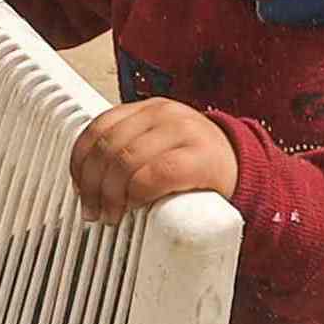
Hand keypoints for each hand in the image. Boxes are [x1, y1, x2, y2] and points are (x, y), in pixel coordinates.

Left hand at [71, 98, 240, 217]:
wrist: (245, 170)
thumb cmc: (197, 165)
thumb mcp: (160, 146)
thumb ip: (129, 150)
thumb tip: (85, 182)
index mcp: (149, 108)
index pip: (99, 127)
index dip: (80, 161)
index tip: (78, 187)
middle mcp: (164, 113)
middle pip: (108, 147)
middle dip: (92, 184)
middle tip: (93, 210)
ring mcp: (183, 132)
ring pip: (125, 161)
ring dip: (110, 194)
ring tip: (112, 214)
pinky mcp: (199, 157)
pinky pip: (153, 175)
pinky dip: (136, 194)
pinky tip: (135, 206)